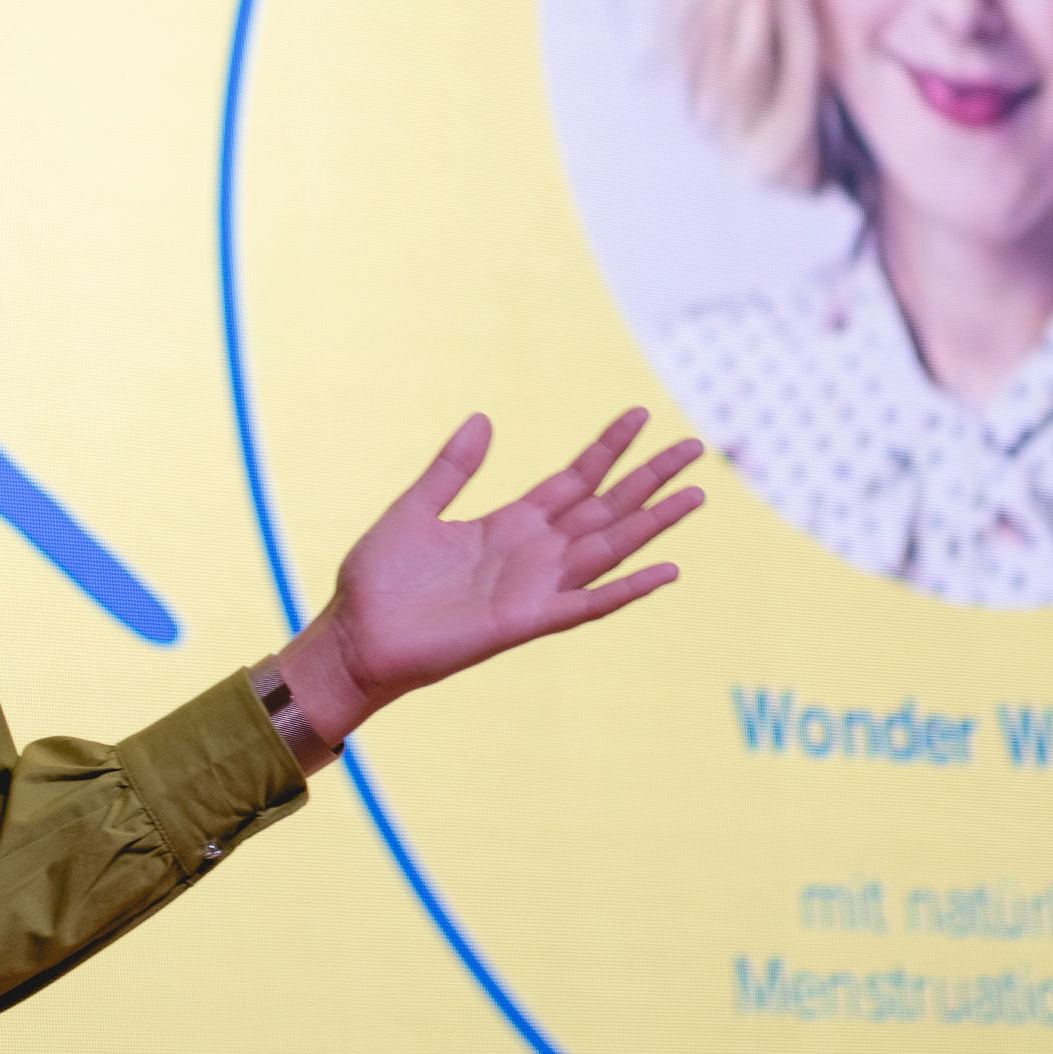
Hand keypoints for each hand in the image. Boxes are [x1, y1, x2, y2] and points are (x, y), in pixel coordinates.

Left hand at [273, 409, 701, 761]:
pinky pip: (587, 604)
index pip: (573, 479)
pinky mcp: (526, 622)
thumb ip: (452, 469)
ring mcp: (534, 587)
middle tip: (697, 447)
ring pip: (609, 548)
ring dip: (652, 524)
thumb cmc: (378, 582)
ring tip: (697, 496)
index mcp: (508, 524)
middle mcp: (532, 553)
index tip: (640, 415)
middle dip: (649, 477)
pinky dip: (628, 589)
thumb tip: (485, 418)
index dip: (607, 448)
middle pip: (605, 507)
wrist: (355, 638)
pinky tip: (666, 571)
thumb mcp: (414, 510)